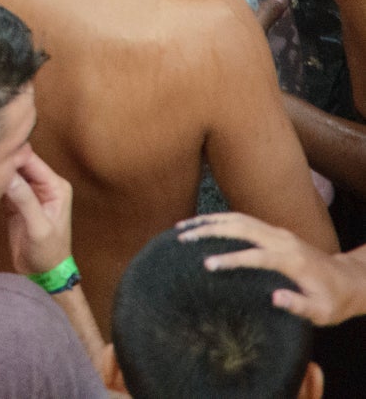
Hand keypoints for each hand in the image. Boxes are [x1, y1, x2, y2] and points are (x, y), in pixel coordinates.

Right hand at [0, 148, 76, 279]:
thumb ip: (24, 200)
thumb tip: (5, 174)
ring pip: (9, 171)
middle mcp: (44, 184)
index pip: (30, 160)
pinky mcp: (16, 200)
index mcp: (55, 186)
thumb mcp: (38, 227)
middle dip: (0, 159)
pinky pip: (4, 183)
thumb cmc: (48, 253)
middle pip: (19, 162)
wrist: (43, 274)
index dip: (10, 153)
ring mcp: (30, 191)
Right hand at [183, 212, 365, 325]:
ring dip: (210, 220)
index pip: (256, 255)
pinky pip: (244, 219)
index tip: (207, 265)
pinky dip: (220, 219)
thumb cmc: (333, 301)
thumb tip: (274, 298)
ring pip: (239, 218)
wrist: (349, 280)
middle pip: (241, 227)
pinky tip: (203, 225)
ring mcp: (278, 232)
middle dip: (209, 230)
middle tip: (182, 237)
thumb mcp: (322, 312)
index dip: (231, 259)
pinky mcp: (275, 231)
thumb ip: (299, 306)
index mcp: (292, 260)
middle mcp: (283, 240)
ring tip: (183, 227)